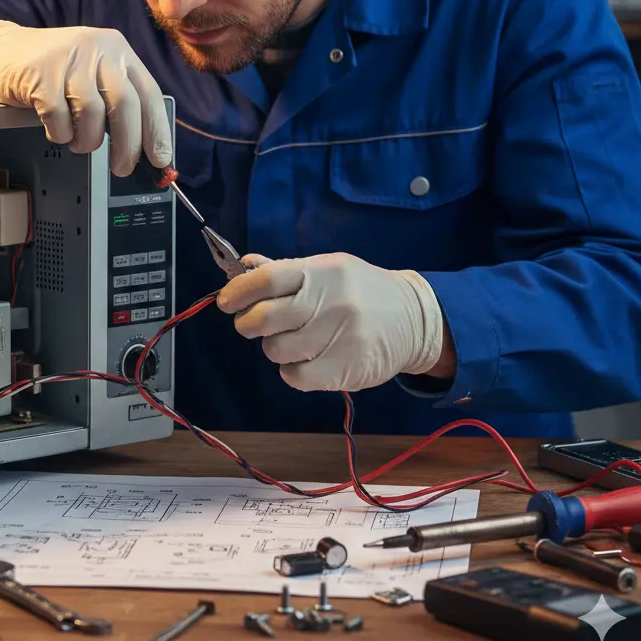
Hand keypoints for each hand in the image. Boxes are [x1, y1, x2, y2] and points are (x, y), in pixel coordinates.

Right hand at [0, 21, 171, 175]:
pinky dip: (59, 133)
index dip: (157, 130)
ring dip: (86, 140)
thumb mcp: (90, 74)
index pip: (148, 93)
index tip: (160, 158)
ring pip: (92, 114)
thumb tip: (141, 144)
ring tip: (76, 141)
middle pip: (125, 104)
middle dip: (127, 145)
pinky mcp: (41, 72)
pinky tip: (54, 128)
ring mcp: (68, 57)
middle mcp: (97, 48)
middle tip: (121, 168)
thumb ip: (115, 100)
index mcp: (117, 50)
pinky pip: (59, 118)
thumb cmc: (49, 71)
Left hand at [216, 252, 448, 391]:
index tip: (226, 302)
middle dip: (247, 323)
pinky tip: (305, 360)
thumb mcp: (328, 269)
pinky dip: (291, 370)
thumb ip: (285, 270)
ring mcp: (338, 337)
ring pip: (276, 349)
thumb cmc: (361, 290)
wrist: (414, 320)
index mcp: (321, 272)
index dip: (238, 291)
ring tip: (292, 340)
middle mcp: (329, 302)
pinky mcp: (344, 370)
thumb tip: (243, 265)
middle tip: (251, 324)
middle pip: (264, 318)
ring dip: (274, 347)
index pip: (267, 279)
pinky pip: (295, 376)